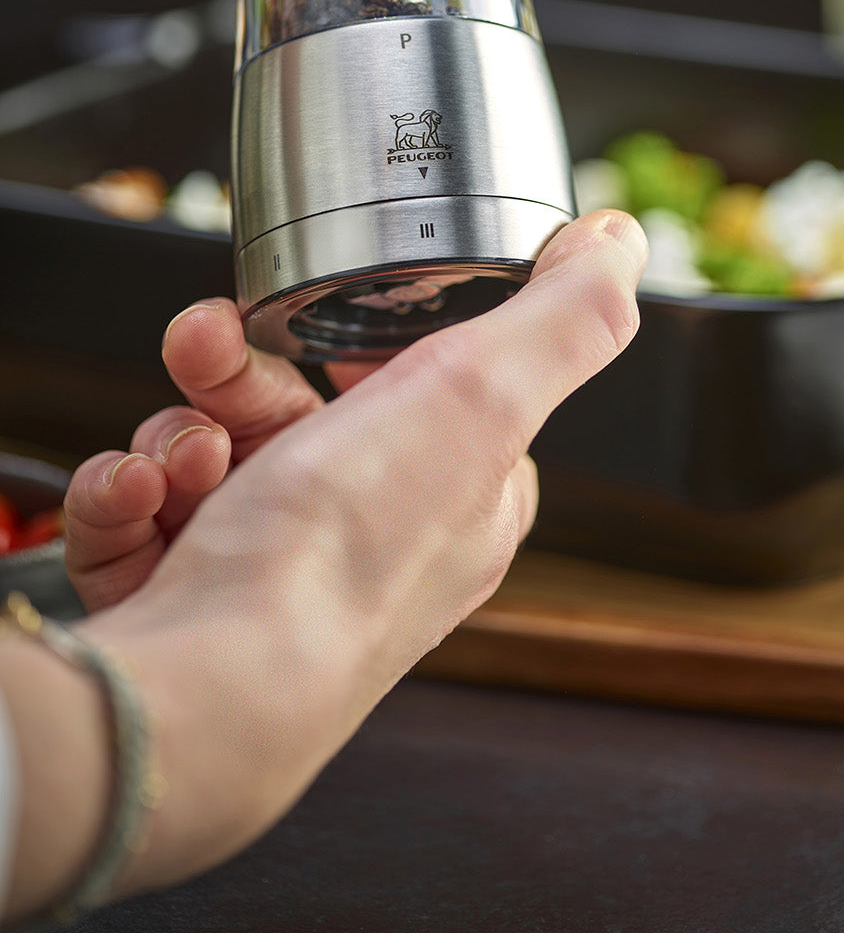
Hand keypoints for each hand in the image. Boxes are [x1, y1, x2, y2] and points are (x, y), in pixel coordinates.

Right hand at [53, 212, 645, 904]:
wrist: (208, 696)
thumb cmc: (342, 557)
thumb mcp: (483, 397)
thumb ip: (566, 318)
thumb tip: (619, 242)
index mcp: (462, 500)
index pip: (429, 391)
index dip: (373, 341)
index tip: (323, 312)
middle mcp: (376, 546)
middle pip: (300, 413)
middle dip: (236, 372)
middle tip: (206, 351)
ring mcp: (278, 584)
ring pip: (213, 457)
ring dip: (178, 434)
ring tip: (175, 459)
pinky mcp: (193, 610)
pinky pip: (148, 518)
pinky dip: (128, 497)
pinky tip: (133, 504)